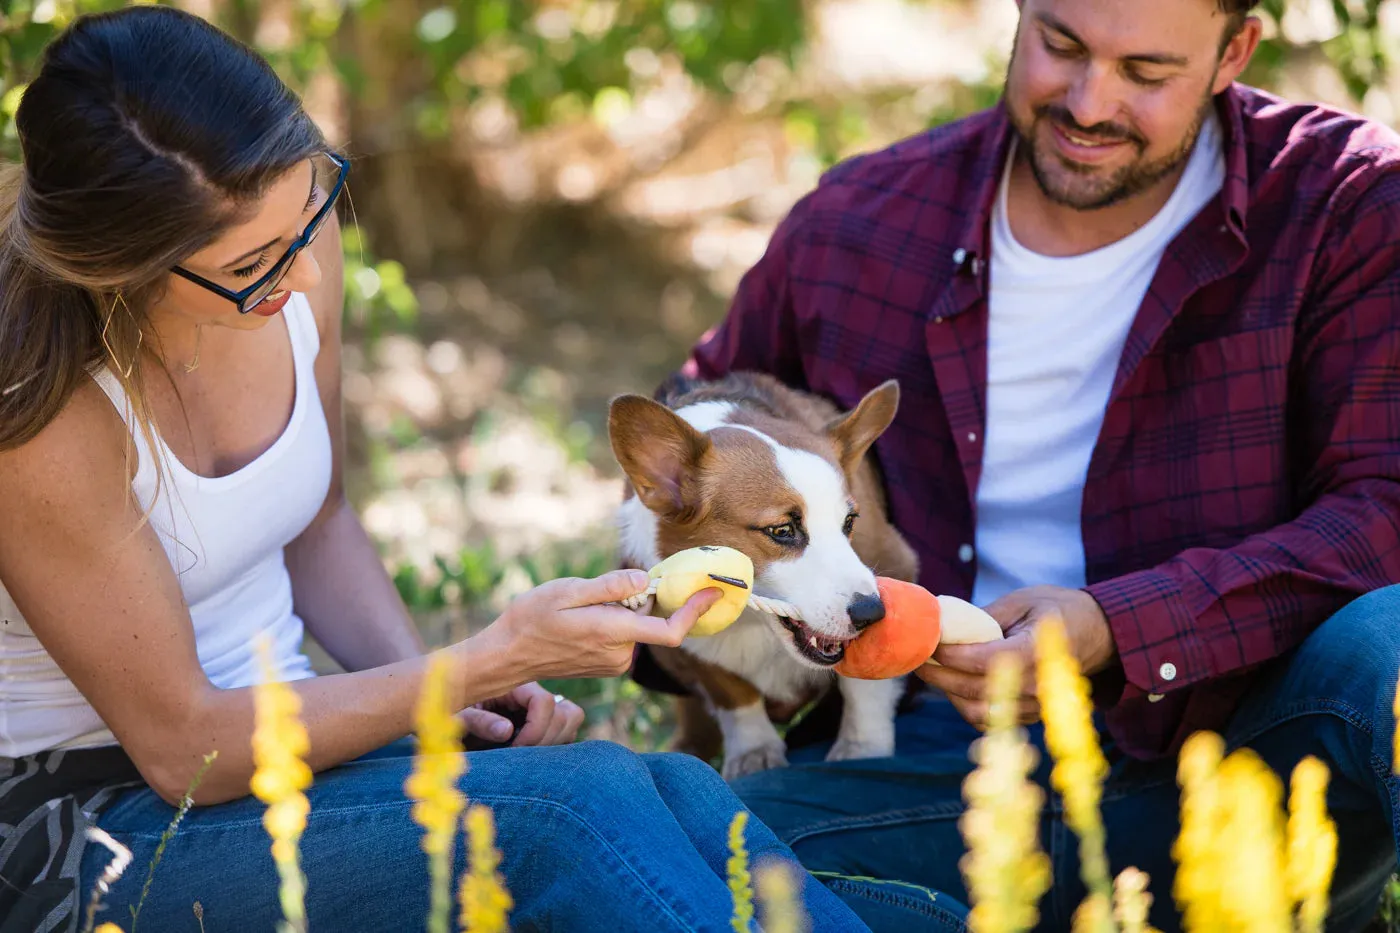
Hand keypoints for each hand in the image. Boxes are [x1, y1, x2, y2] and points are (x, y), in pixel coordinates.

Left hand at [457, 682, 584, 747]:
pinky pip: (566, 732)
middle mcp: (533, 694)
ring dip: (554, 742)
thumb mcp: (456, 715)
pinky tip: (529, 755)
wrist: (445, 719)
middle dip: (547, 739)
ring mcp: (541, 708)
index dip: (535, 730)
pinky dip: (555, 746)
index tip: (514, 749)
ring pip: (572, 721)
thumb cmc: (447, 713)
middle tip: (520, 756)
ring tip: (525, 755)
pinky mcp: (543, 723)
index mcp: (514, 685)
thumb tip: (507, 731)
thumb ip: (480, 720)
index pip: (545, 703)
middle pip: (568, 713)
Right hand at [479, 569, 722, 682]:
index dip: (695, 611)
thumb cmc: (531, 619)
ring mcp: (614, 663)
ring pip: (635, 626)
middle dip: (639, 599)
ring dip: (621, 610)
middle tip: (598, 590)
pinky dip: (614, 621)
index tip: (713, 592)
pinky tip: (581, 619)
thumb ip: (609, 587)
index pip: (670, 630)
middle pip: (650, 619)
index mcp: (613, 633)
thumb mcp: (566, 592)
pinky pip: (624, 636)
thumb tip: (645, 581)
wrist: (508, 655)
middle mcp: (620, 653)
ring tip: (579, 607)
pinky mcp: (607, 666)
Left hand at [917, 585, 1115, 729]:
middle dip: (939, 675)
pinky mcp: (1031, 714)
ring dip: (949, 695)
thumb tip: (944, 624)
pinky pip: (992, 719)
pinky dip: (967, 706)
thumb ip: (985, 616)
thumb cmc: (1059, 611)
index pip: (982, 661)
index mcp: (1035, 652)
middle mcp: (1036, 685)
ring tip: (933, 672)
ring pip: (978, 712)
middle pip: (973, 690)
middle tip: (918, 659)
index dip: (949, 654)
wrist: (1099, 634)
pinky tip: (955, 686)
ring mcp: (1035, 705)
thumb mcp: (1023, 600)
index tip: (929, 642)